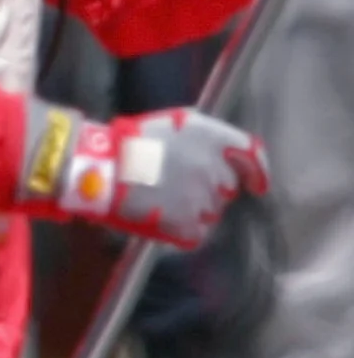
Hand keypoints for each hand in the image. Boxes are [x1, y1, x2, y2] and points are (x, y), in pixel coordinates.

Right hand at [22, 101, 267, 248]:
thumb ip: (204, 137)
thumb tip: (220, 152)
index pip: (252, 156)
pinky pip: (196, 234)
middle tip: (178, 188)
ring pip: (212, 212)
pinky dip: (182, 231)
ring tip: (163, 203)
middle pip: (228, 187)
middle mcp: (215, 169)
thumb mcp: (174, 124)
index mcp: (213, 139)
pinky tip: (162, 221)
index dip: (256, 172)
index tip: (256, 185)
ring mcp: (204, 199)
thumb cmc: (128, 143)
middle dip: (210, 189)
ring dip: (194, 210)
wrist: (100, 170)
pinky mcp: (188, 225)